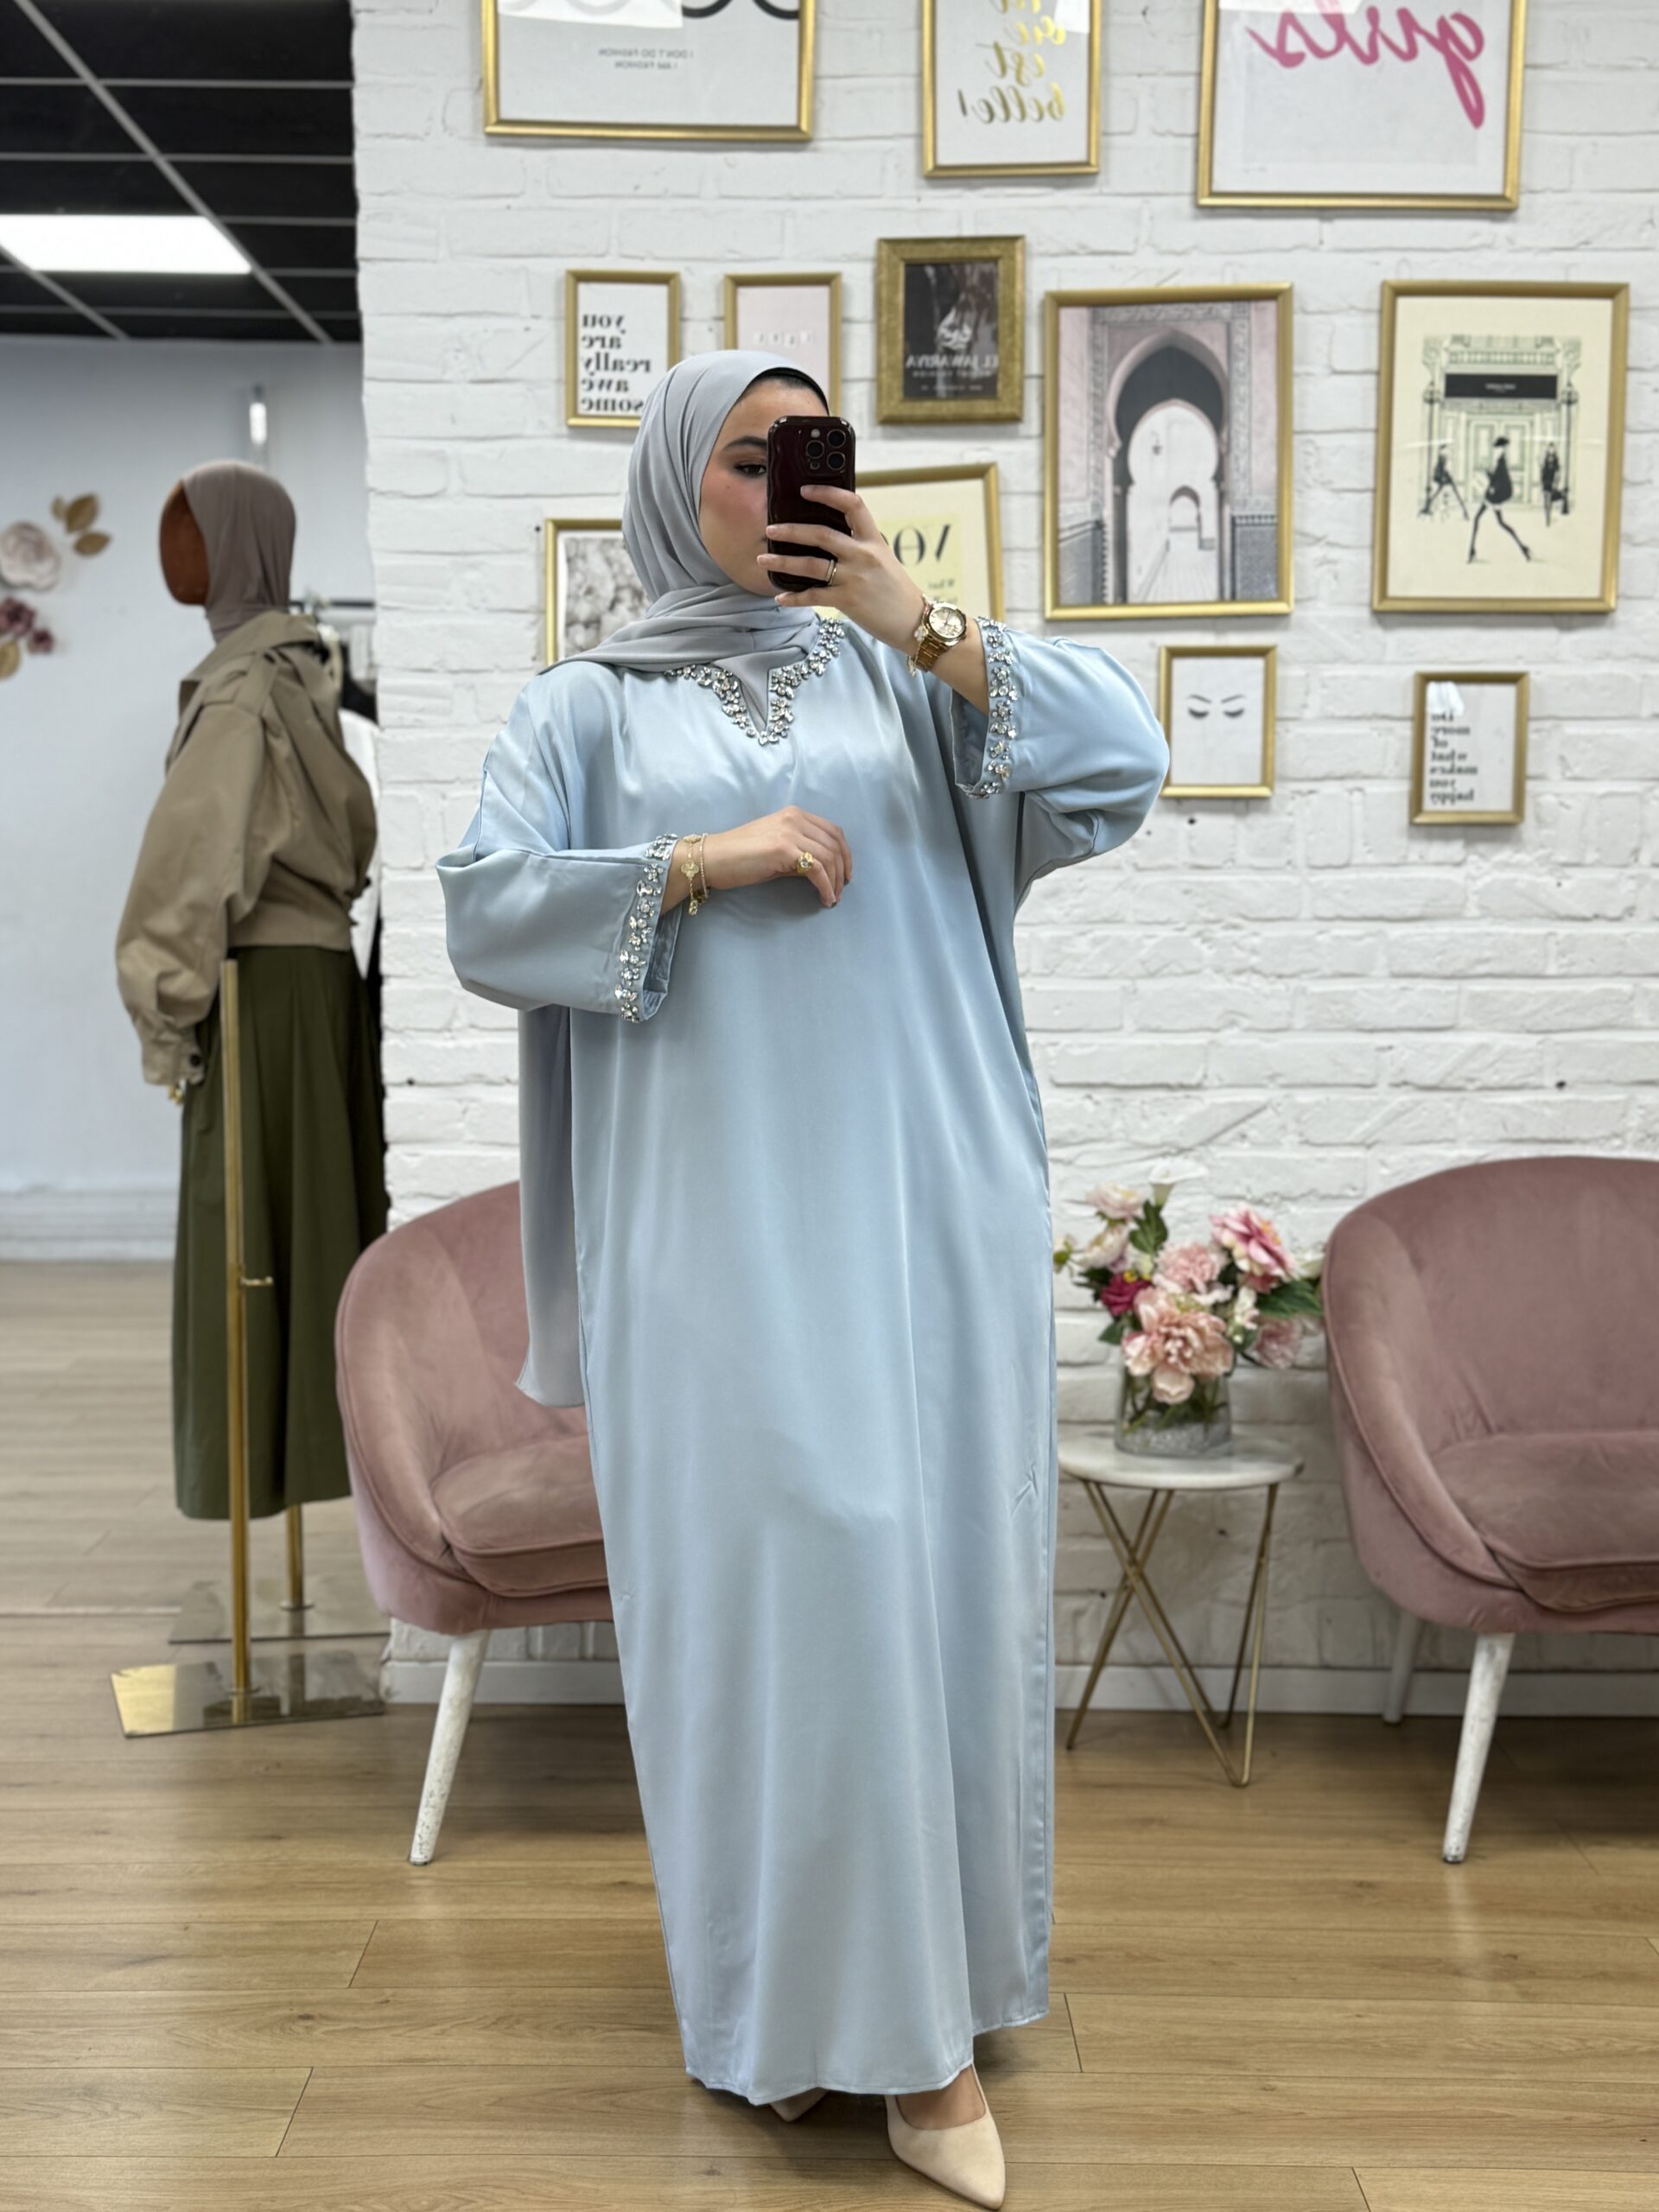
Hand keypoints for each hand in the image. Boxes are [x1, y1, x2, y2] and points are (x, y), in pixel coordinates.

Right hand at [696, 806, 851, 909]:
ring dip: (834, 881)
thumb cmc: (740, 856)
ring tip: (831, 898)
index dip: (845, 853)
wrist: (714, 858)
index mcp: (795, 814)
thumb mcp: (776, 848)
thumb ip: (800, 853)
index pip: (833, 831)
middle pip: (835, 843)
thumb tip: (821, 870)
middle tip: (840, 890)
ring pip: (829, 856)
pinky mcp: (783, 848)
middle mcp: (795, 818)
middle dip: (843, 869)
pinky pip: (816, 868)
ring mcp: (789, 831)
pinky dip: (825, 886)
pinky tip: (824, 898)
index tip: (845, 873)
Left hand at [760, 484, 926, 654]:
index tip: (805, 490)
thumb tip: (827, 538)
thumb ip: (860, 546)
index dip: (828, 493)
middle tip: (771, 528)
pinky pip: (814, 596)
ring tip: (764, 559)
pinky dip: (794, 597)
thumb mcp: (883, 560)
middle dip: (792, 530)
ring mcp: (855, 578)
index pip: (852, 505)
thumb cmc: (897, 592)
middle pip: (821, 533)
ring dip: (783, 561)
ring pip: (811, 564)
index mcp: (873, 540)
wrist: (915, 622)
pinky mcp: (848, 601)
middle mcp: (863, 555)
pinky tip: (780, 598)